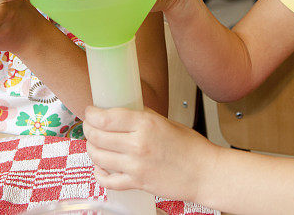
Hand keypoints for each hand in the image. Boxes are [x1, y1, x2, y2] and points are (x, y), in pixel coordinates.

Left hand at [83, 105, 219, 202]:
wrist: (205, 173)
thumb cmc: (191, 147)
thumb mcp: (167, 122)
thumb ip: (143, 117)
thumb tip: (122, 112)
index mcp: (147, 124)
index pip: (106, 118)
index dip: (92, 114)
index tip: (90, 111)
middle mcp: (138, 144)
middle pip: (97, 136)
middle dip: (88, 129)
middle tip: (90, 125)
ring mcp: (136, 166)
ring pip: (98, 156)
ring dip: (91, 148)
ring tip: (95, 144)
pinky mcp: (137, 183)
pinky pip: (107, 180)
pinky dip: (99, 173)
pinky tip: (101, 167)